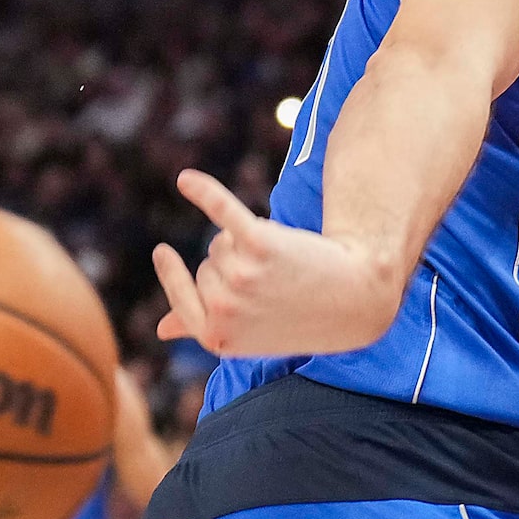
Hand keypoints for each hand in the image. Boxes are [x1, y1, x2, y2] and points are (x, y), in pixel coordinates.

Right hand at [151, 169, 400, 357]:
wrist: (357, 298)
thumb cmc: (300, 316)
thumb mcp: (248, 335)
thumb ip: (203, 329)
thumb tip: (162, 329)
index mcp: (216, 338)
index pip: (181, 297)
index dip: (174, 275)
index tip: (163, 250)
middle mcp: (224, 309)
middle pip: (206, 265)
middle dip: (233, 266)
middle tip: (275, 282)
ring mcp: (241, 276)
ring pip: (221, 242)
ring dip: (246, 244)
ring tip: (284, 264)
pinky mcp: (260, 243)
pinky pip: (221, 211)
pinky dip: (203, 192)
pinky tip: (186, 180)